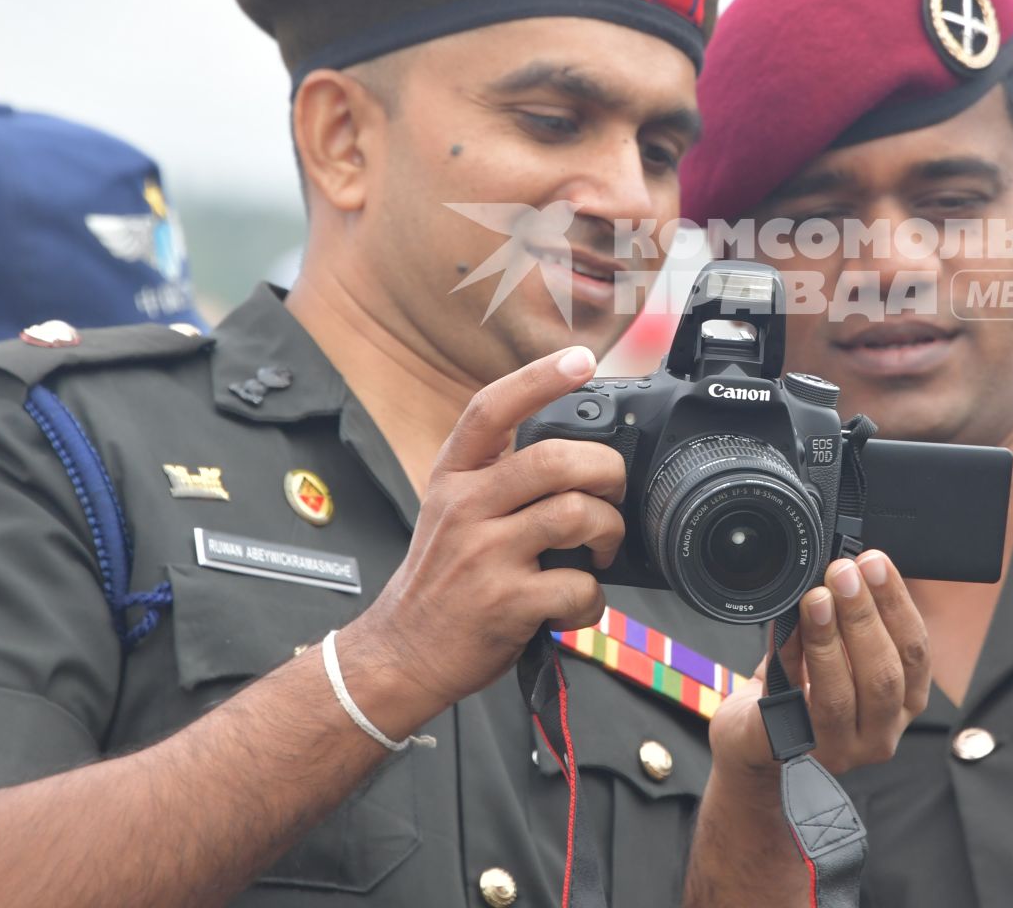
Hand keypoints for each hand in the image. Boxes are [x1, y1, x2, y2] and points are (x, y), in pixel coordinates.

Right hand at [339, 345, 625, 730]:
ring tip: (599, 551)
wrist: (401, 653)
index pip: (492, 409)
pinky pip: (577, 586)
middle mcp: (465, 508)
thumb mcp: (452, 511)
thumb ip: (499, 477)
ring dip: (608, 533)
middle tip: (611, 492)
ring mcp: (483, 555)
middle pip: (554, 459)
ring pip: (575, 515)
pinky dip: (592, 599)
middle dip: (605, 471)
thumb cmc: (441, 579)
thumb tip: (576, 454)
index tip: (582, 359)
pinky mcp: (504, 603)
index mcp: (454, 476)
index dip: (540, 377)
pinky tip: (576, 605)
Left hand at [709, 550, 930, 777]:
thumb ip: (846, 619)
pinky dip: (790, 659)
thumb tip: (842, 568)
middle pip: (884, 674)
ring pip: (841, 694)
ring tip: (816, 599)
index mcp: (904, 702)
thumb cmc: (805, 691)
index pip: (915, 652)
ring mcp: (840, 748)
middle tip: (842, 573)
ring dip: (828, 639)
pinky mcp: (795, 752)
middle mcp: (881, 732)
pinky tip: (787, 629)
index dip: (897, 604)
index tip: (875, 563)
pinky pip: (793, 704)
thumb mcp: (837, 653)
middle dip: (863, 616)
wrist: (756, 742)